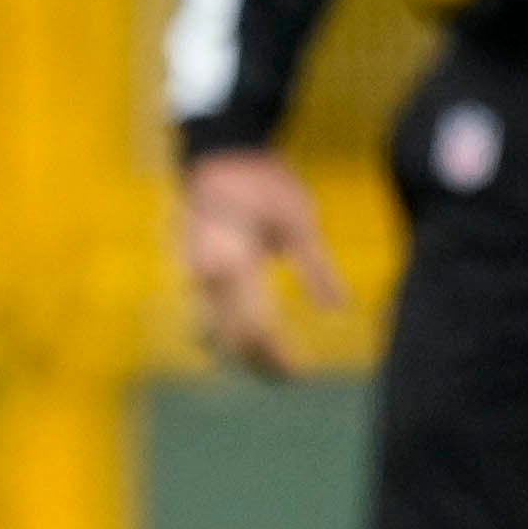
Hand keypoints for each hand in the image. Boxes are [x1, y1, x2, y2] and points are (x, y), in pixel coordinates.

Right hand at [179, 148, 345, 376]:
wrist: (216, 151)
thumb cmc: (261, 180)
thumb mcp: (298, 221)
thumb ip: (316, 269)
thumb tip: (339, 308)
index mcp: (234, 267)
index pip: (255, 328)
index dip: (276, 356)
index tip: (299, 374)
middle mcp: (206, 278)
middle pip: (228, 337)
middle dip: (256, 361)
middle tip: (286, 377)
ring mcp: (191, 273)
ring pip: (208, 329)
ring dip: (235, 350)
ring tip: (263, 361)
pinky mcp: (189, 267)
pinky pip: (201, 312)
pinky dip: (221, 330)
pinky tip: (239, 333)